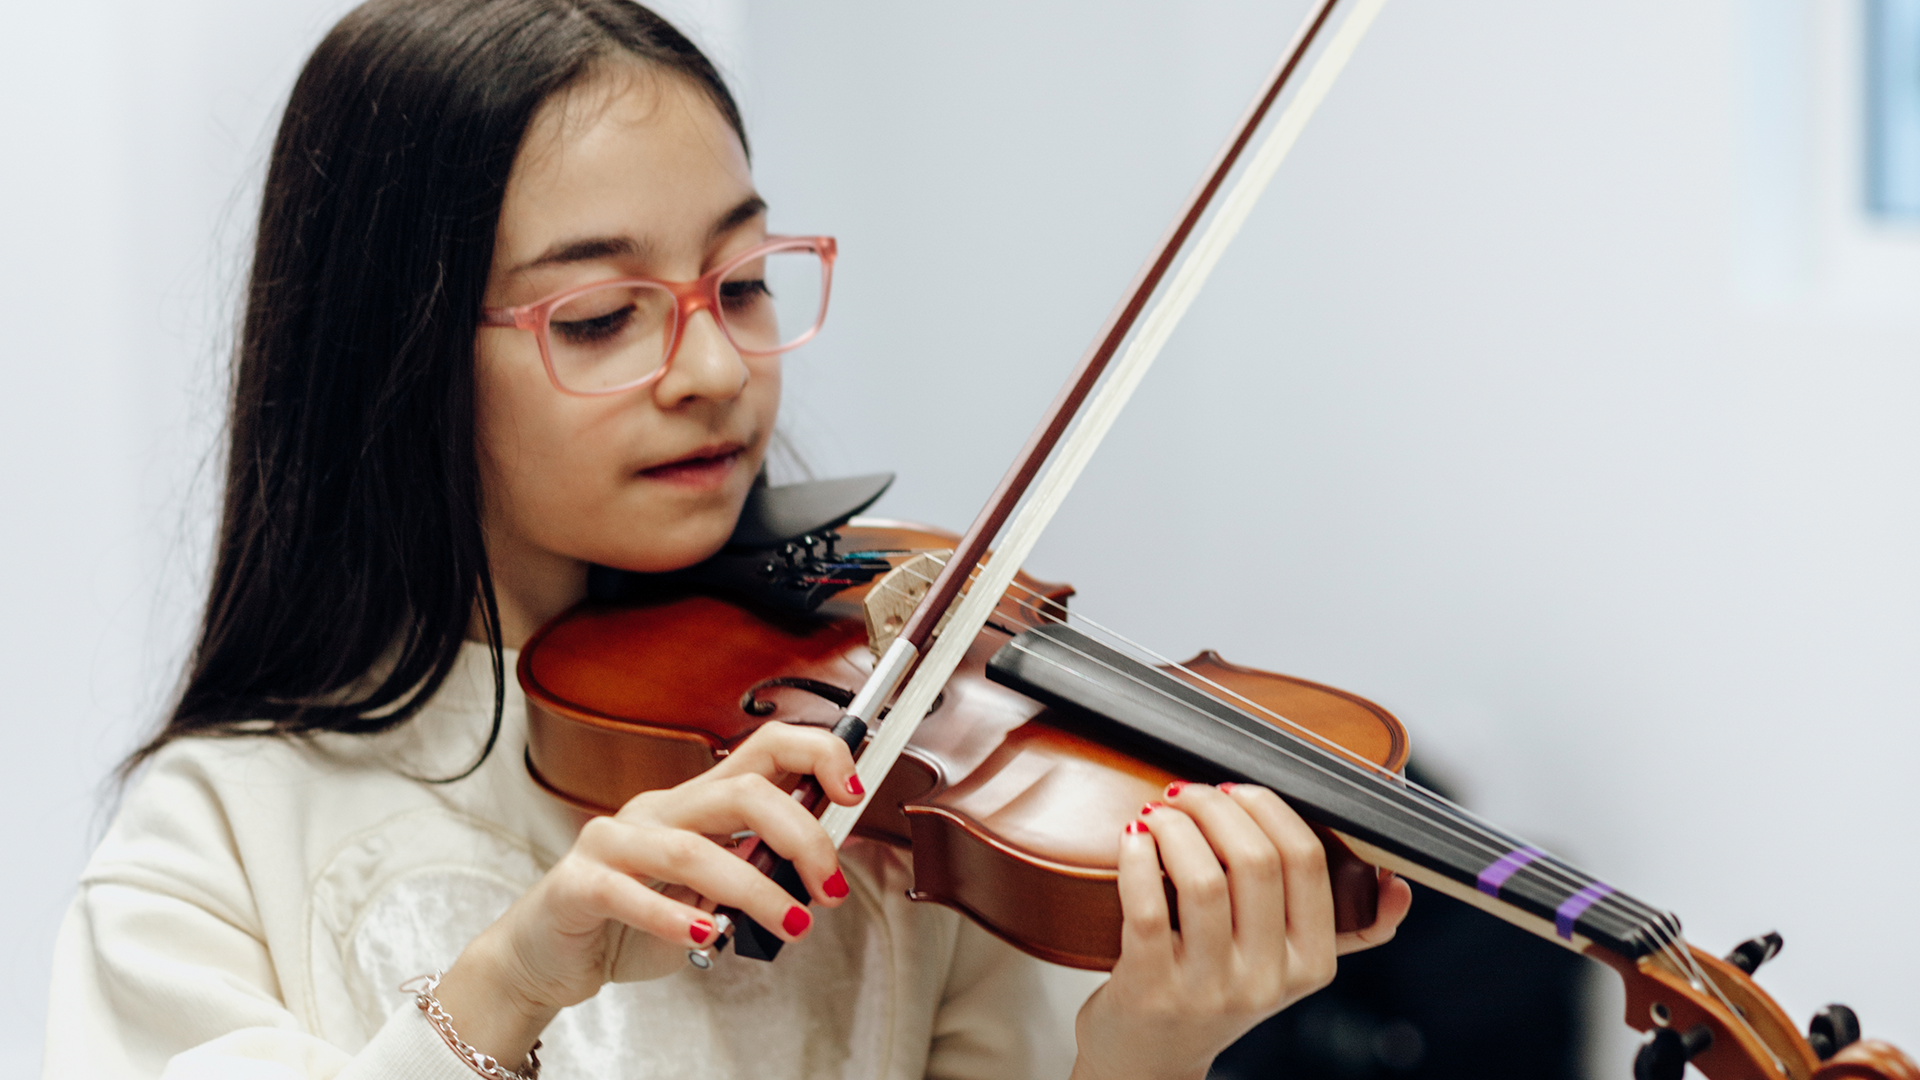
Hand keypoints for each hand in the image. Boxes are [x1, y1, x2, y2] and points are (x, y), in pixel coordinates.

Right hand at [431, 721, 863, 1068]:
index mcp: (695, 802)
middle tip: (827, 887)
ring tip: (792, 923)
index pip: (763, 750)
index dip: (815, 757)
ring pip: (693, 847)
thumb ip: (752, 870)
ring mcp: (613, 841)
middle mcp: (657, 810)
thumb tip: (815, 864)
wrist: (548, 955)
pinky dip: (673, 914)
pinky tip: (705, 932)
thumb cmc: (631, 921)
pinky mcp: (578, 883)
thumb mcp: (709, 893)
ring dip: (755, 889)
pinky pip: (628, 891)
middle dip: (801, 835)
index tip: (853, 794)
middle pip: (742, 791)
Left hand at [1070, 782, 1412, 1079]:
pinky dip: (1137, 859)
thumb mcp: (1287, 967)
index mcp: (1311, 964)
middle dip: (1216, 807)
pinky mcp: (1152, 991)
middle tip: (1187, 793)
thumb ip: (1344, 927)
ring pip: (1203, 880)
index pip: (1308, 862)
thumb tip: (1397, 885)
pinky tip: (1132, 838)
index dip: (1269, 808)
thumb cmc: (1216, 993)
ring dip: (1175, 827)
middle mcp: (1266, 980)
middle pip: (1256, 861)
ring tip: (1158, 814)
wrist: (1152, 1058)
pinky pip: (1148, 907)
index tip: (1235, 790)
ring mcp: (1208, 989)